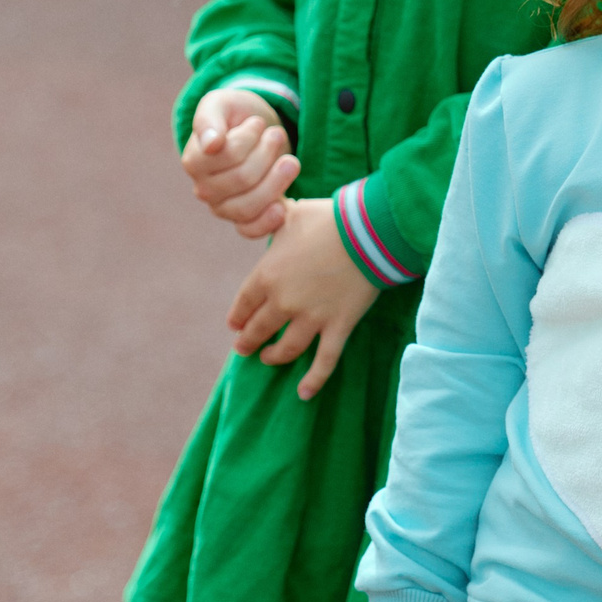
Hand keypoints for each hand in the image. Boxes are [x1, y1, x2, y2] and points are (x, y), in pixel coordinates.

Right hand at [185, 87, 298, 238]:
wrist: (259, 132)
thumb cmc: (236, 115)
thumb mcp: (221, 104)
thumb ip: (209, 119)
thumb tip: (211, 145)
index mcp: (194, 160)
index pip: (229, 154)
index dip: (249, 137)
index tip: (258, 124)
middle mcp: (204, 189)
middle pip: (243, 179)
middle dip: (268, 154)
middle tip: (277, 135)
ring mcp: (223, 208)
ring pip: (249, 206)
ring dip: (277, 182)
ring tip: (292, 160)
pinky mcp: (243, 220)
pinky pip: (250, 231)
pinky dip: (267, 222)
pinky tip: (284, 207)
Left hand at [230, 198, 382, 400]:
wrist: (367, 232)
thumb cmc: (328, 218)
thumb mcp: (291, 212)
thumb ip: (273, 215)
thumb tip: (265, 207)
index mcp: (266, 276)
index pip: (242, 305)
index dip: (237, 318)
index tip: (234, 325)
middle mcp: (283, 302)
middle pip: (259, 330)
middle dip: (249, 342)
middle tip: (245, 348)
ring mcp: (310, 318)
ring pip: (286, 349)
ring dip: (274, 357)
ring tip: (269, 360)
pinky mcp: (337, 327)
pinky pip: (323, 361)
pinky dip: (314, 380)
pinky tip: (304, 393)